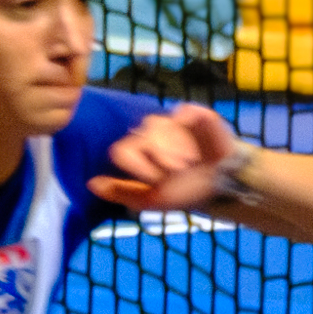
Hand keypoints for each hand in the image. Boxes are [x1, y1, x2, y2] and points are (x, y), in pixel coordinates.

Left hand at [91, 104, 242, 214]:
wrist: (222, 186)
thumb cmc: (185, 192)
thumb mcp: (150, 200)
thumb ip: (121, 192)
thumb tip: (90, 184)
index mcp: (136, 152)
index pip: (122, 150)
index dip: (137, 165)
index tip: (156, 180)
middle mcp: (150, 134)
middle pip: (142, 137)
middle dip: (159, 156)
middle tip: (177, 172)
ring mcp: (172, 123)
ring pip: (160, 126)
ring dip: (173, 147)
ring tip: (188, 164)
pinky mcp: (193, 115)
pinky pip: (183, 113)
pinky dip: (187, 130)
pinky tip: (196, 150)